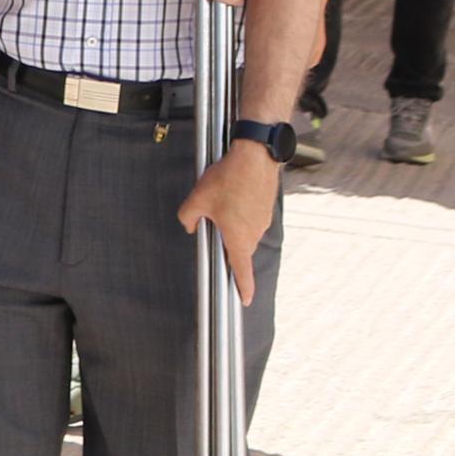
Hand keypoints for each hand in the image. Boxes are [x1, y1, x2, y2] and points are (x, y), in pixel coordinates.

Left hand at [175, 140, 279, 303]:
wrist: (256, 156)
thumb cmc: (229, 179)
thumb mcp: (197, 199)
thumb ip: (188, 218)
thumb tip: (191, 226)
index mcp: (239, 238)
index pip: (241, 270)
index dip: (243, 287)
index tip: (244, 299)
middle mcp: (255, 233)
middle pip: (239, 248)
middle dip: (226, 242)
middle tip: (213, 225)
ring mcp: (263, 220)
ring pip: (244, 230)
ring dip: (232, 223)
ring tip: (221, 200)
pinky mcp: (265, 207)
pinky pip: (250, 216)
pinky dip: (240, 211)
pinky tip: (231, 194)